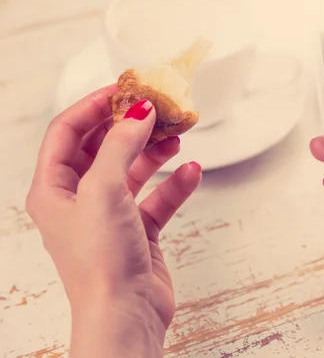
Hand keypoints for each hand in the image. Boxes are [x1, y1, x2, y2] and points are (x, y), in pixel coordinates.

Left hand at [26, 86, 201, 357]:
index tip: (125, 88)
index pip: (68, 132)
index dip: (94, 106)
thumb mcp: (105, 190)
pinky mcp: (138, 232)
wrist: (127, 313)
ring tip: (177, 135)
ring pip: (133, 170)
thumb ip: (121, 144)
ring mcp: (110, 216)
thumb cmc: (101, 262)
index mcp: (53, 189)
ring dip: (154, 152)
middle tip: (157, 108)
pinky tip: (190, 173)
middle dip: (131, 127)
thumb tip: (139, 111)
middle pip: (103, 148)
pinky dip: (174, 184)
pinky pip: (157, 198)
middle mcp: (79, 201)